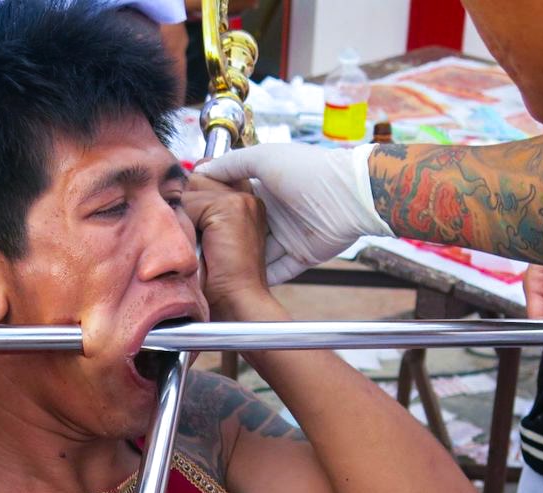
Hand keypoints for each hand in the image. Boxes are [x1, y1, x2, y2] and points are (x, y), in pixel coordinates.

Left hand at [182, 174, 270, 318]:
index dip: (188, 195)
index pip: (206, 177)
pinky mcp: (231, 207)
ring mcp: (241, 199)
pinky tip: (195, 247)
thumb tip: (169, 197)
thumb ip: (197, 214)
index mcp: (245, 202)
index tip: (180, 217)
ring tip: (189, 243)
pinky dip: (184, 225)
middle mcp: (247, 195)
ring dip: (182, 214)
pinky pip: (189, 203)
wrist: (237, 302)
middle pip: (196, 177)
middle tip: (182, 232)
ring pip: (191, 189)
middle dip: (183, 201)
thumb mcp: (207, 240)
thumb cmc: (220, 280)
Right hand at [195, 143, 392, 282]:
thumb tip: (201, 170)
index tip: (192, 217)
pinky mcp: (301, 257)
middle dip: (224, 241)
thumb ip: (231, 163)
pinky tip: (239, 284)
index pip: (234, 201)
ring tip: (215, 271)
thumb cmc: (309, 171)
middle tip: (198, 250)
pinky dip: (261, 278)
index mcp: (267, 188)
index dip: (215, 208)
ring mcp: (288, 237)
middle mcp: (276, 213)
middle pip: (243, 231)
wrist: (349, 196)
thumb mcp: (264, 158)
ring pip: (257, 254)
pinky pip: (277, 272)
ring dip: (240, 263)